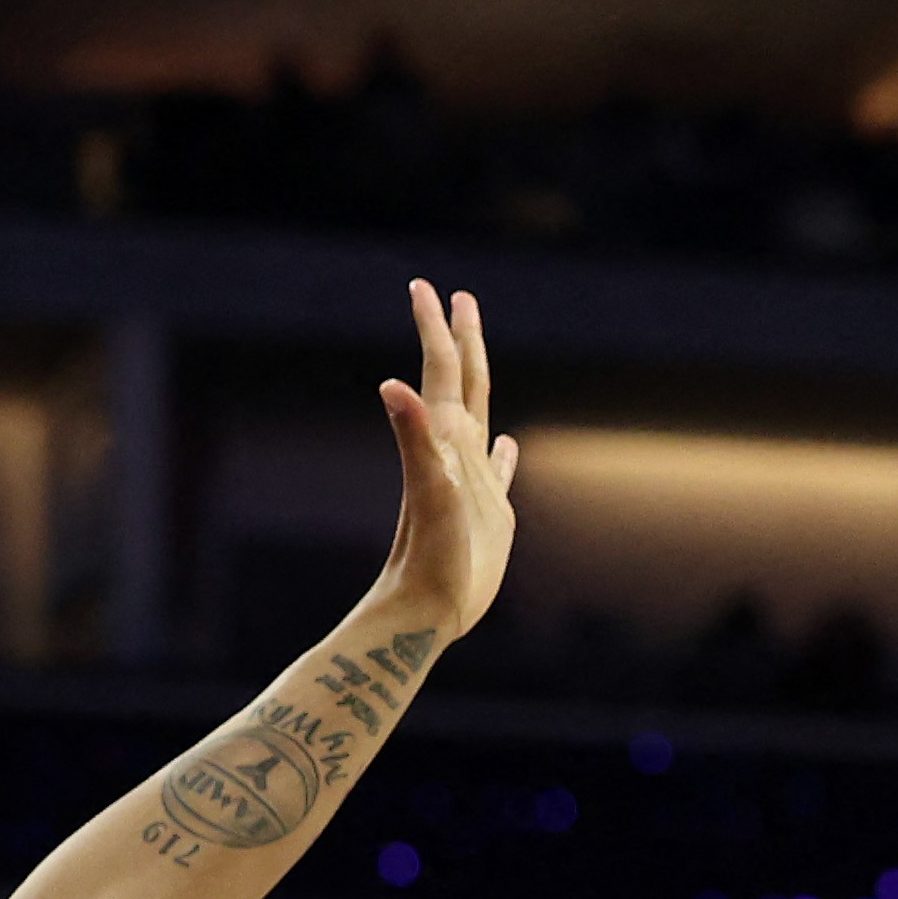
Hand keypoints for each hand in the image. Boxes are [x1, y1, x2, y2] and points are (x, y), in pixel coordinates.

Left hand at [366, 280, 520, 637]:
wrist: (426, 611)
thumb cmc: (429, 556)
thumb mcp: (428, 491)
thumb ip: (412, 437)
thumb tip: (392, 384)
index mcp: (445, 440)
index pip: (442, 370)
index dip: (436, 329)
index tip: (427, 287)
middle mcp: (455, 452)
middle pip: (460, 381)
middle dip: (457, 338)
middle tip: (455, 296)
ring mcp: (472, 480)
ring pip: (477, 414)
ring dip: (476, 380)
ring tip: (475, 352)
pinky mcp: (489, 513)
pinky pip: (499, 469)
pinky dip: (503, 451)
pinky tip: (506, 443)